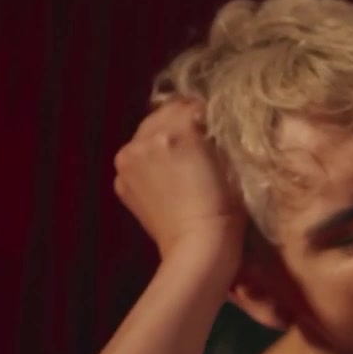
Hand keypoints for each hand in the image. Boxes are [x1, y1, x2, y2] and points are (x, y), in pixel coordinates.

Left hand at [113, 99, 247, 262]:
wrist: (197, 249)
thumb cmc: (226, 208)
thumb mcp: (231, 162)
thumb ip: (214, 132)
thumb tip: (206, 119)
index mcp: (176, 132)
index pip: (191, 104)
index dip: (206, 114)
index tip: (216, 127)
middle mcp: (144, 140)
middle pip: (164, 113)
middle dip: (180, 123)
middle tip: (199, 143)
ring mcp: (128, 162)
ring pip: (147, 134)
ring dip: (163, 140)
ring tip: (181, 161)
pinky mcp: (121, 182)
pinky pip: (137, 158)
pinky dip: (149, 161)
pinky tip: (167, 180)